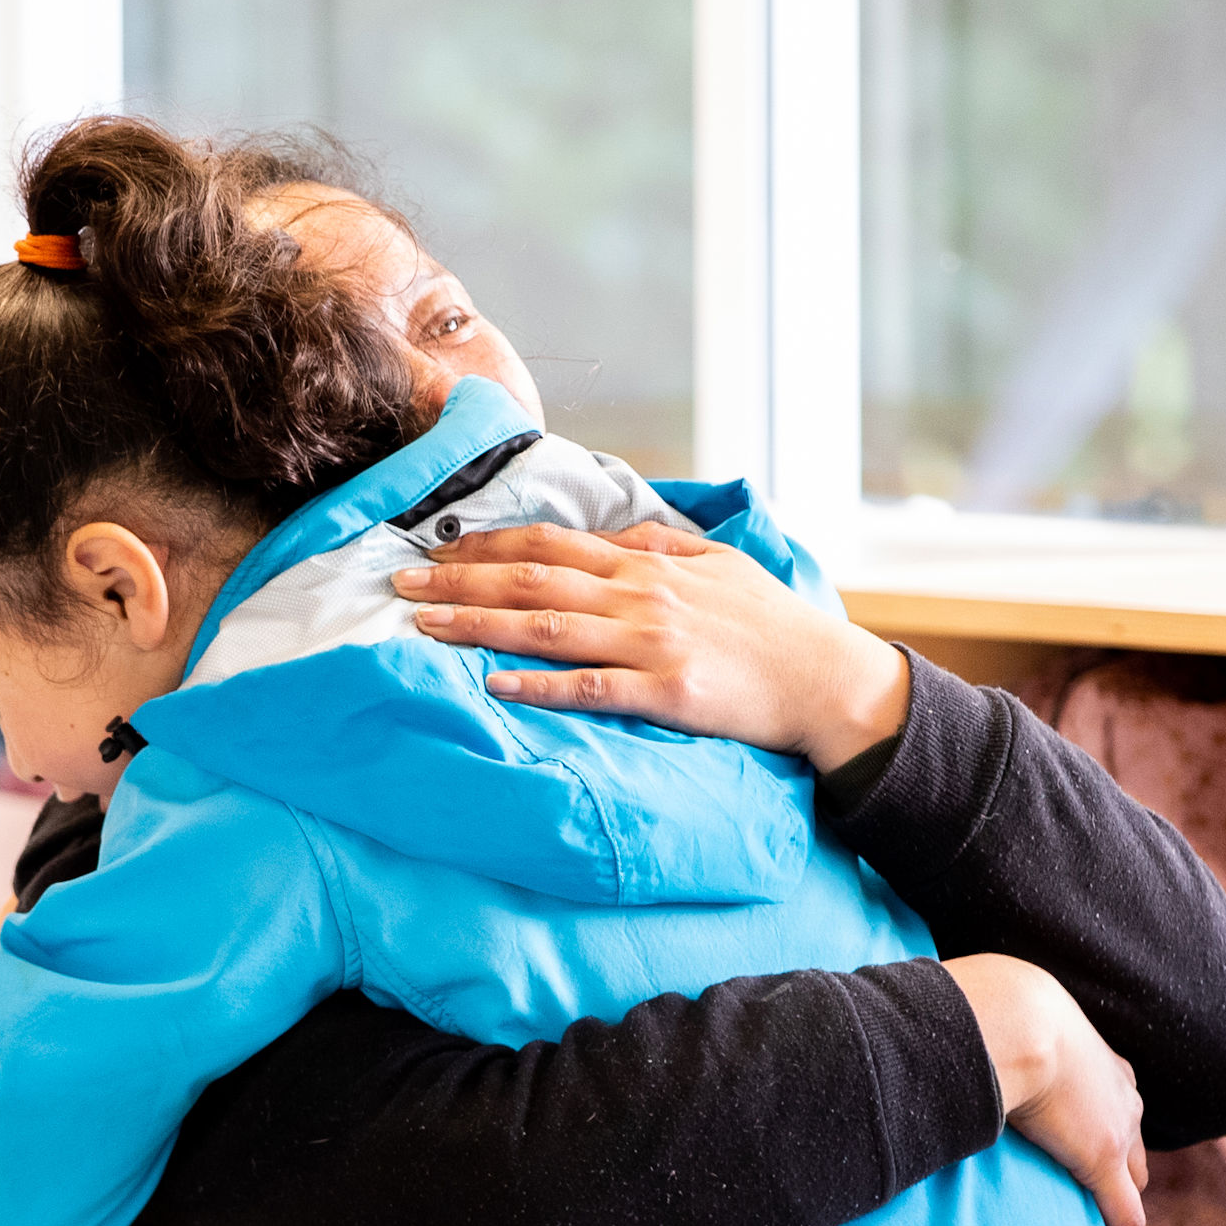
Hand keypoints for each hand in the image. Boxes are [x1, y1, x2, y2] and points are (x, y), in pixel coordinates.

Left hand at [393, 522, 914, 771]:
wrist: (825, 678)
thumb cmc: (770, 626)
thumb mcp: (718, 565)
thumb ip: (661, 547)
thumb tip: (615, 535)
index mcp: (647, 563)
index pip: (550, 544)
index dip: (487, 544)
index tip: (437, 546)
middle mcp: (641, 594)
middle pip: (531, 580)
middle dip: (460, 578)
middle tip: (400, 581)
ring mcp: (651, 641)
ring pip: (547, 628)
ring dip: (479, 623)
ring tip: (424, 623)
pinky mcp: (667, 691)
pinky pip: (590, 687)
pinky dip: (539, 684)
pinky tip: (493, 684)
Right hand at [938, 955, 1147, 1225]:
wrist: (1009, 1017)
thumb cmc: (986, 1007)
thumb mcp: (988, 1018)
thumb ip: (968, 1036)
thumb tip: (914, 1033)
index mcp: (1092, 1055)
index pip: (1111, 1100)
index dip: (1105, 1126)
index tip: (1088, 1144)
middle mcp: (1116, 1091)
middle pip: (1132, 1140)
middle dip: (1123, 1167)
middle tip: (1099, 1196)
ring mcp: (1115, 1127)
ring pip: (1133, 1179)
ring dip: (1120, 1204)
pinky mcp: (1103, 1160)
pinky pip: (1125, 1215)